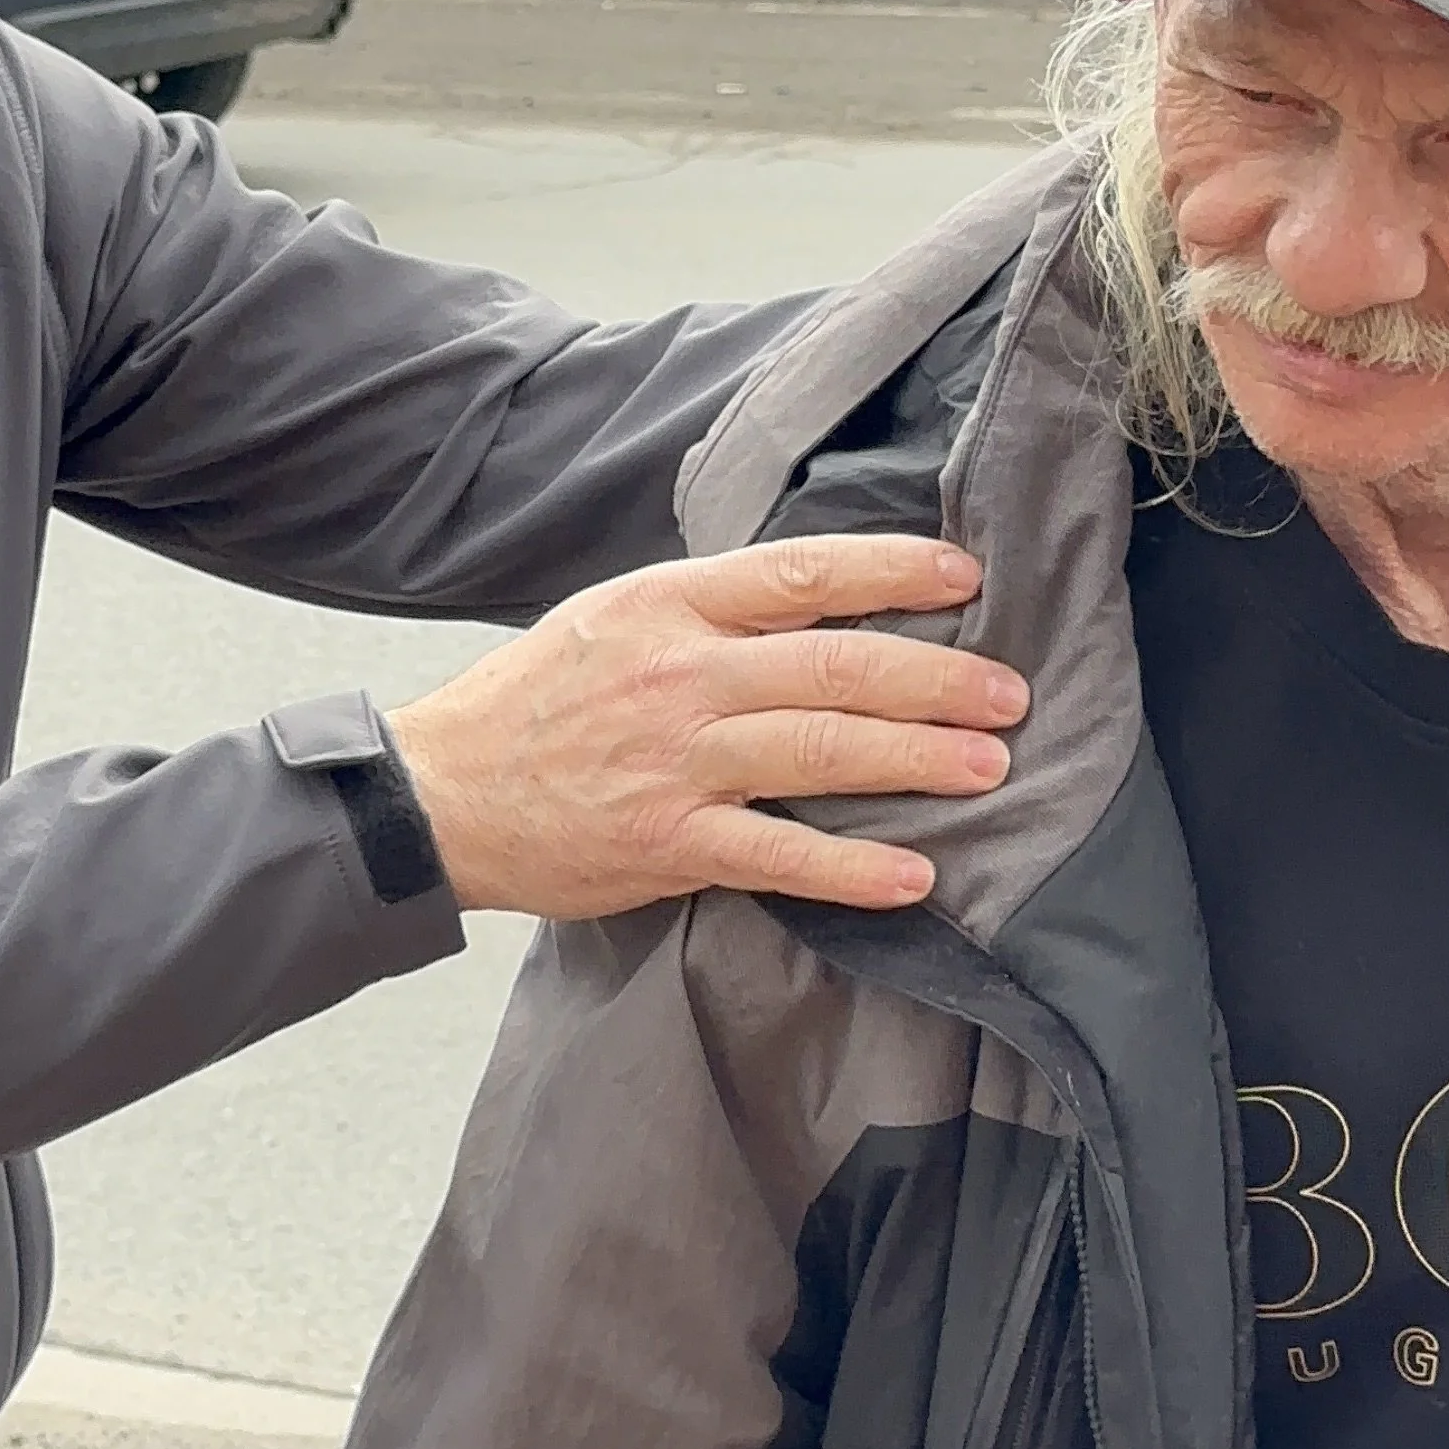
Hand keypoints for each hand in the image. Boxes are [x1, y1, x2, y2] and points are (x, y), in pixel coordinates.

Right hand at [388, 532, 1023, 918]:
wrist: (438, 795)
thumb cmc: (531, 703)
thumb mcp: (612, 618)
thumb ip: (708, 610)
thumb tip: (814, 600)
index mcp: (669, 605)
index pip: (804, 572)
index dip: (894, 572)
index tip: (966, 578)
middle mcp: (680, 675)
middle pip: (836, 666)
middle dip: (937, 679)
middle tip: (1010, 694)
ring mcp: (675, 761)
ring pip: (822, 752)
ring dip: (918, 761)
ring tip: (989, 769)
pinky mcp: (667, 843)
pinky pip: (780, 855)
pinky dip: (854, 869)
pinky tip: (914, 876)